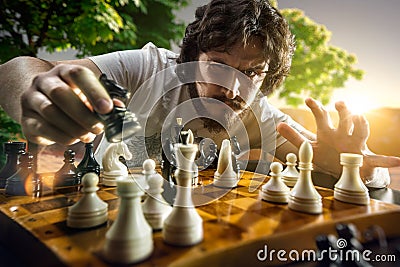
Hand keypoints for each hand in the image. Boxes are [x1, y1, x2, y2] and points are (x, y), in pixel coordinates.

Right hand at [20, 64, 112, 144]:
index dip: (94, 92)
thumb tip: (119, 108)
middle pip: (60, 93)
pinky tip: (74, 139)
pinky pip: (42, 128)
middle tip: (98, 128)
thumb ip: (104, 101)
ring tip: (88, 136)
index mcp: (64, 71)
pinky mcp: (26, 118)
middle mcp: (44, 81)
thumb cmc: (72, 97)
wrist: (42, 101)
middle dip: (83, 114)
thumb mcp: (89, 95)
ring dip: (73, 127)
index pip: (78, 74)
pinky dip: (61, 136)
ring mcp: (31, 99)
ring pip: (50, 111)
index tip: (108, 109)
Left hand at [277, 98, 399, 178]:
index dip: (315, 108)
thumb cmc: (327, 155)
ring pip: (360, 132)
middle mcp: (342, 135)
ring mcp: (354, 146)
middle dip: (343, 111)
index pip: (321, 117)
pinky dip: (388, 161)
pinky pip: (378, 160)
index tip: (307, 99)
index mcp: (327, 133)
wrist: (344, 169)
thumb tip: (278, 124)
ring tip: (360, 117)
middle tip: (339, 103)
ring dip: (361, 124)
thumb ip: (294, 136)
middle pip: (344, 119)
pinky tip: (398, 162)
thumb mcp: (309, 148)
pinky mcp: (364, 159)